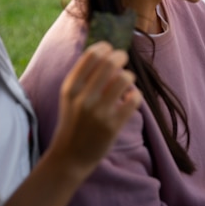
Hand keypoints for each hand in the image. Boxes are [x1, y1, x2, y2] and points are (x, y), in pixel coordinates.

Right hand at [46, 41, 140, 178]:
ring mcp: (99, 113)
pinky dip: (135, 95)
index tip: (109, 50)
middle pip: (110, 63)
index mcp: (71, 88)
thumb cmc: (73, 122)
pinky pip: (134, 99)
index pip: (92, 55)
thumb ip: (84, 77)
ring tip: (125, 83)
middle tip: (123, 60)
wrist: (69, 157)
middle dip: (121, 56)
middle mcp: (83, 98)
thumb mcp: (70, 97)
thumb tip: (108, 53)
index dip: (105, 48)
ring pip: (124, 79)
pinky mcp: (113, 126)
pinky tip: (129, 99)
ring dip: (129, 77)